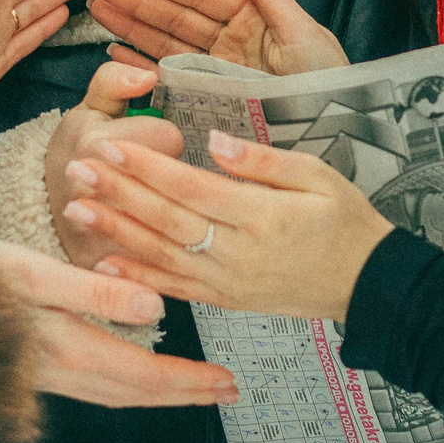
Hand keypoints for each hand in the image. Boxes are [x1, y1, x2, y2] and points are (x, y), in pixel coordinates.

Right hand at [0, 235, 238, 408]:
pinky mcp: (33, 372)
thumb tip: (156, 310)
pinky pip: (95, 388)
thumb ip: (95, 292)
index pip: (144, 375)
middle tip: (226, 392)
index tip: (226, 383)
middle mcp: (59, 373)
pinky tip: (134, 375)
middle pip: (136, 393)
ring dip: (159, 393)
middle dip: (184, 394)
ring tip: (194, 387)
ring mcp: (45, 378)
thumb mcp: (33, 272)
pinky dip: (127, 386)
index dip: (189, 382)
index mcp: (66, 349)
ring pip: (116, 394)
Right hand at [47, 61, 184, 267]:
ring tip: (160, 210)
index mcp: (99, 145)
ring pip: (170, 223)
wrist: (40, 205)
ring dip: (172, 218)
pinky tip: (167, 248)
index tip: (153, 145)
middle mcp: (98, 190)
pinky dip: (164, 258)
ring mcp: (99, 232)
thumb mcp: (90, 108)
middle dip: (170, 179)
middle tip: (153, 177)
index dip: (166, 141)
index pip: (169, 139)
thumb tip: (148, 75)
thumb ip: (115, 81)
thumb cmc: (77, 150)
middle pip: (172, 181)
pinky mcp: (104, 265)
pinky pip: (153, 263)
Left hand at [62, 131, 393, 324]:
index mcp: (261, 217)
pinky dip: (139, 276)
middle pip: (167, 221)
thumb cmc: (345, 221)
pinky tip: (106, 262)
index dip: (147, 168)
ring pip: (162, 256)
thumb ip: (263, 161)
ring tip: (76, 210)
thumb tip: (215, 141)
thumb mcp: (317, 177)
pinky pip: (175, 289)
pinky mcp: (226, 301)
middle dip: (118, 194)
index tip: (110, 146)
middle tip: (77, 169)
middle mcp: (238, 254)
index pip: (191, 188)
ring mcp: (228, 282)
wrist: (367, 284)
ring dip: (116, 233)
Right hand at [88, 0, 347, 74]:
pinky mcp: (209, 99)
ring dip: (130, 26)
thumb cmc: (327, 81)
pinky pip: (168, 78)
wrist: (335, 133)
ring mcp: (215, 70)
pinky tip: (115, 52)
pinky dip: (141, 65)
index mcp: (249, 17)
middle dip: (135, 0)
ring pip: (164, 42)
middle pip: (173, 15)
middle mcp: (227, 40)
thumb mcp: (303, 31)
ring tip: (97, 10)